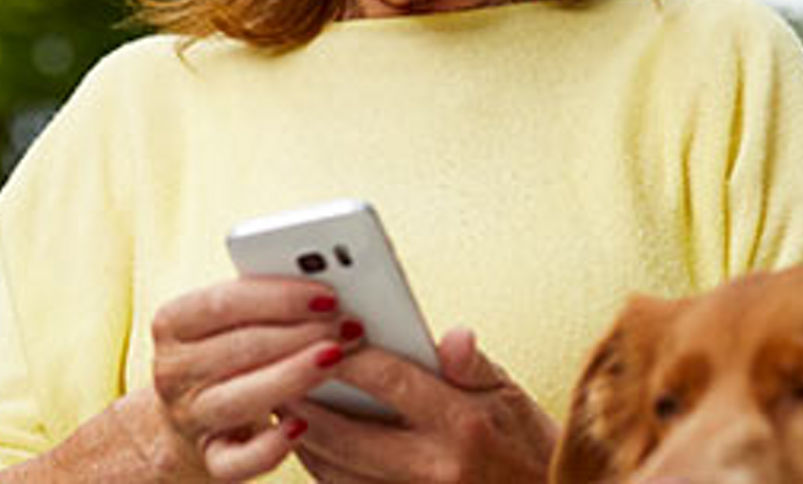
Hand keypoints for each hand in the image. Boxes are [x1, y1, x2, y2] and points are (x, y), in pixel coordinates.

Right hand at [148, 277, 365, 480]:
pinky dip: (268, 448)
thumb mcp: (233, 317)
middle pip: (240, 349)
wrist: (193, 410)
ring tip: (335, 360)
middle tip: (347, 326)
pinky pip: (235, 461)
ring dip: (293, 378)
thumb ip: (267, 300)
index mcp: (173, 323)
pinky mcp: (209, 457)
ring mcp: (189, 417)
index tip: (327, 295)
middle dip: (300, 335)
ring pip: (238, 400)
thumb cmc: (228, 349)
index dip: (280, 298)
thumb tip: (330, 292)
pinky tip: (301, 427)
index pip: (224, 303)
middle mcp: (173, 370)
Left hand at [284, 326, 559, 482]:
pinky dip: (322, 469)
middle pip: (345, 432)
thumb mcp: (510, 393)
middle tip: (276, 370)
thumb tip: (452, 336)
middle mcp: (436, 467)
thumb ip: (472, 363)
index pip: (388, 380)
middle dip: (303, 399)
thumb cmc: (526, 443)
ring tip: (282, 402)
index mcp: (463, 423)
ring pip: (334, 471)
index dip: (346, 355)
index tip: (318, 332)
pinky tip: (309, 442)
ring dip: (302, 437)